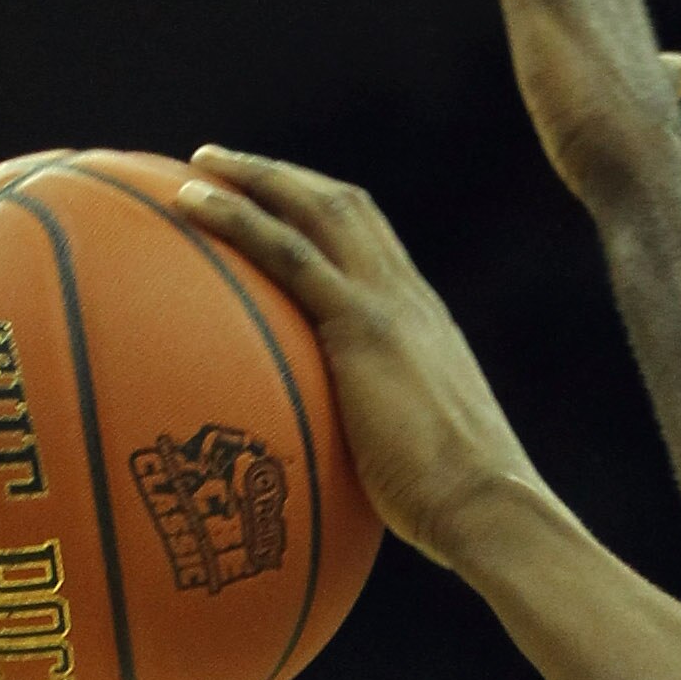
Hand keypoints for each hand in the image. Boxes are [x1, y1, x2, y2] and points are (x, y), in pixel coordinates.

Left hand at [177, 152, 537, 563]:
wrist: (489, 506)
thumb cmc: (457, 512)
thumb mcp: (417, 461)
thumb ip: (383, 445)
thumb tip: (348, 481)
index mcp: (425, 324)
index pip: (374, 245)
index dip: (324, 216)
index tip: (283, 207)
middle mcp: (408, 299)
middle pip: (344, 207)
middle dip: (284, 179)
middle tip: (227, 167)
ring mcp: (387, 306)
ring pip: (315, 210)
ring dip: (256, 178)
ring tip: (198, 167)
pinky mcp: (362, 327)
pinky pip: (288, 253)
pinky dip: (238, 218)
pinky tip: (191, 203)